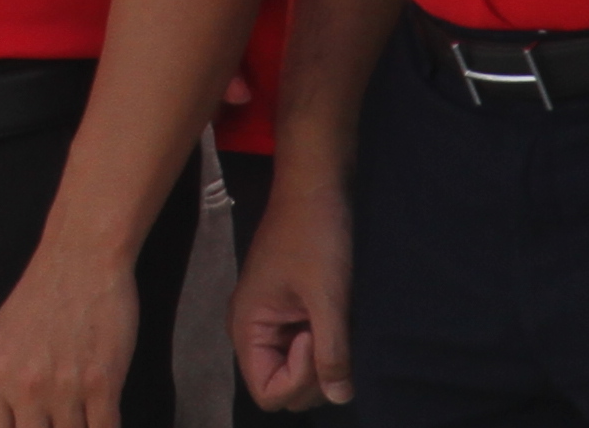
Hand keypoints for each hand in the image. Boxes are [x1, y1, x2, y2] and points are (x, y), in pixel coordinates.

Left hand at [0, 235, 138, 427]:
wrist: (79, 260)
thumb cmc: (40, 295)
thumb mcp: (3, 337)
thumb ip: (3, 382)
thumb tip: (6, 417)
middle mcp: (26, 389)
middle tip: (58, 426)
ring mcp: (65, 389)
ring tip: (80, 424)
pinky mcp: (103, 384)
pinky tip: (105, 426)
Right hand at [232, 164, 356, 412]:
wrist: (316, 189)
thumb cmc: (315, 237)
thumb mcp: (327, 298)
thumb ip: (331, 352)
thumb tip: (340, 398)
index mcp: (247, 326)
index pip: (267, 391)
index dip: (298, 380)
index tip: (316, 338)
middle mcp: (253, 329)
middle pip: (282, 386)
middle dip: (313, 376)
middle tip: (333, 334)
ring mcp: (272, 321)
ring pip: (297, 370)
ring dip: (323, 360)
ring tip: (336, 323)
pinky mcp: (289, 311)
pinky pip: (305, 349)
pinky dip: (325, 345)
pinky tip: (338, 320)